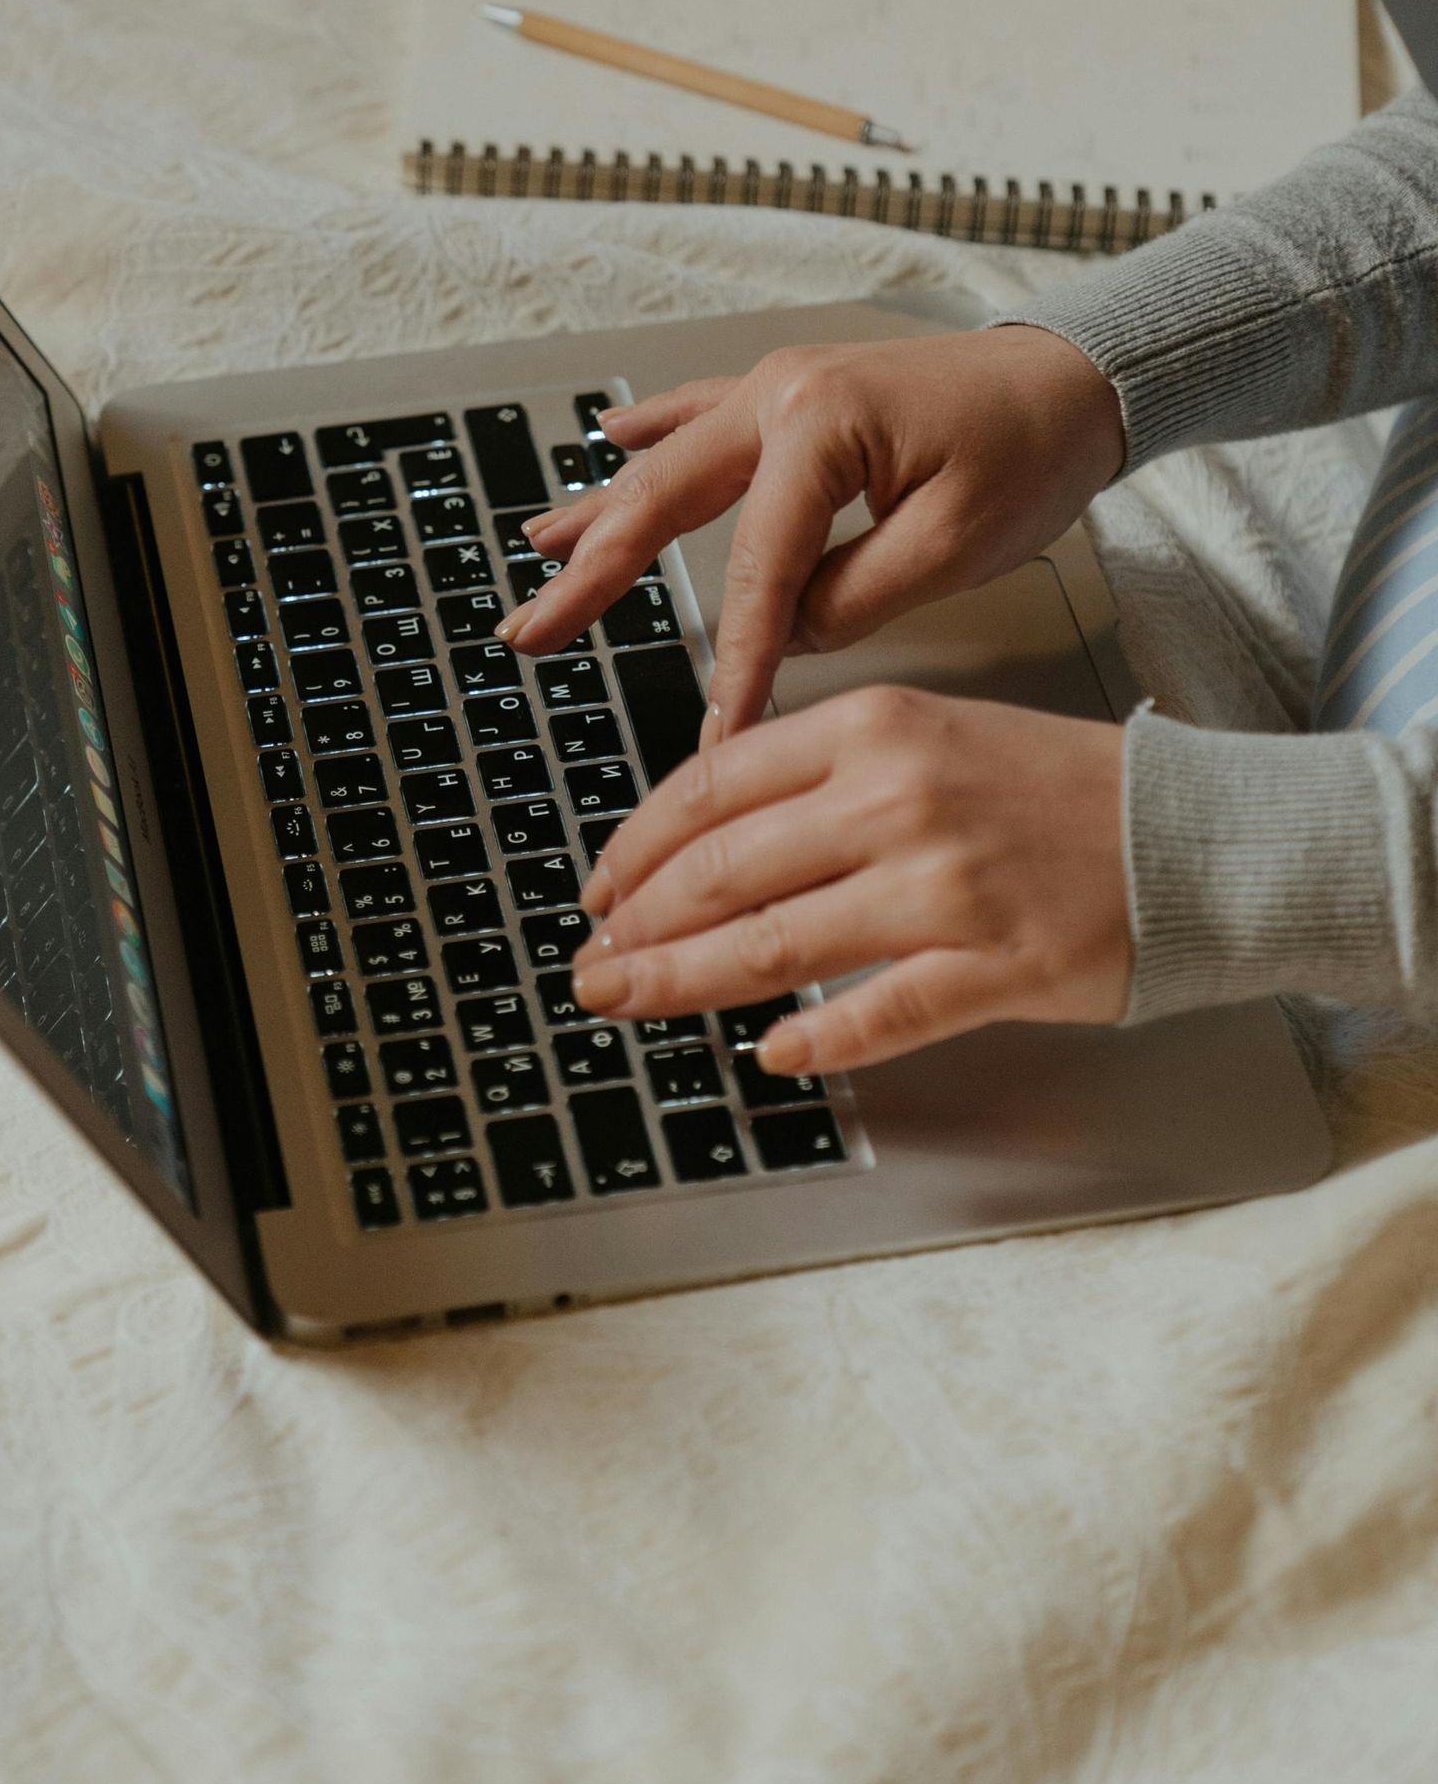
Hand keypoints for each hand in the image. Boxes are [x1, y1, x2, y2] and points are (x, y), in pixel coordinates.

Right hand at [498, 327, 1124, 738]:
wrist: (1077, 377)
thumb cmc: (1032, 449)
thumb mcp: (956, 544)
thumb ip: (856, 594)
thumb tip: (789, 630)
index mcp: (820, 429)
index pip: (756, 568)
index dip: (735, 657)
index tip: (718, 729)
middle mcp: (782, 396)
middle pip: (665, 502)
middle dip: (594, 575)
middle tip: (534, 630)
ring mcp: (781, 388)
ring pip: (667, 461)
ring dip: (599, 511)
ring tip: (537, 553)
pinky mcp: (797, 395)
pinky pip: (703, 414)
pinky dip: (651, 431)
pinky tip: (607, 439)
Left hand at [569, 684, 1130, 1070]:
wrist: (1193, 835)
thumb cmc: (1054, 790)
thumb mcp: (926, 735)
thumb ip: (818, 775)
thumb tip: (702, 838)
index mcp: (874, 727)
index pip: (712, 788)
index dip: (634, 848)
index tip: (598, 890)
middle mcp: (898, 798)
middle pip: (722, 870)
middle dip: (635, 926)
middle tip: (590, 964)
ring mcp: (945, 887)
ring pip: (773, 945)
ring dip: (680, 983)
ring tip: (624, 1003)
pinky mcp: (994, 967)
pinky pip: (877, 1013)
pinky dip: (814, 1040)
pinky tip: (769, 1056)